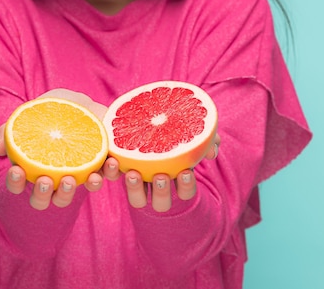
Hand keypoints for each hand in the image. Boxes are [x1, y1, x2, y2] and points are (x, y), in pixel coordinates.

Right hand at [0, 89, 107, 209]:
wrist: (83, 105)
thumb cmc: (53, 111)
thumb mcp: (34, 112)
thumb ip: (13, 127)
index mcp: (32, 168)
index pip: (16, 184)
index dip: (14, 182)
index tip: (17, 169)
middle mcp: (52, 179)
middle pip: (42, 199)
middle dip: (42, 194)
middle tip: (46, 180)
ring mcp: (75, 178)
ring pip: (68, 197)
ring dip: (69, 192)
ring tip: (72, 179)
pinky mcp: (100, 170)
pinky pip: (103, 179)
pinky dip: (107, 174)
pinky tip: (109, 162)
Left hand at [102, 134, 220, 212]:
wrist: (140, 119)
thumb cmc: (174, 130)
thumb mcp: (190, 132)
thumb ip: (206, 139)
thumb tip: (212, 150)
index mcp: (176, 179)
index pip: (186, 193)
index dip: (185, 187)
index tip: (184, 173)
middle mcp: (157, 186)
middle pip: (161, 203)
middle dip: (161, 193)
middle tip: (160, 176)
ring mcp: (137, 181)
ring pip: (136, 199)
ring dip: (135, 190)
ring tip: (134, 174)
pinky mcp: (117, 171)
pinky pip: (112, 180)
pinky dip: (111, 174)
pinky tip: (112, 161)